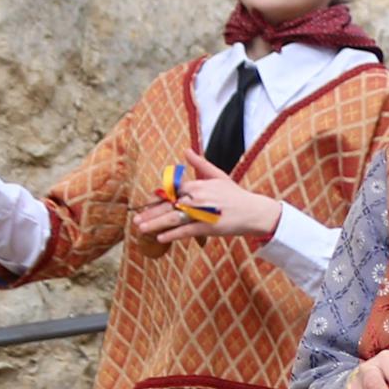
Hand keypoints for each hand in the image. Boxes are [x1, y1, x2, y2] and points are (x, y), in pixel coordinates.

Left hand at [129, 147, 283, 244]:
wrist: (252, 211)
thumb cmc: (234, 194)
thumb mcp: (217, 175)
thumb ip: (199, 163)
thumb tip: (186, 150)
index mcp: (198, 185)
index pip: (172, 191)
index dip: (157, 198)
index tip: (145, 204)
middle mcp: (197, 198)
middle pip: (168, 206)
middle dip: (150, 213)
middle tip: (135, 219)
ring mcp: (202, 214)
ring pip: (174, 219)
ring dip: (155, 224)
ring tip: (140, 229)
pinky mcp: (208, 228)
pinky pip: (186, 232)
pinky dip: (172, 235)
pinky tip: (160, 238)